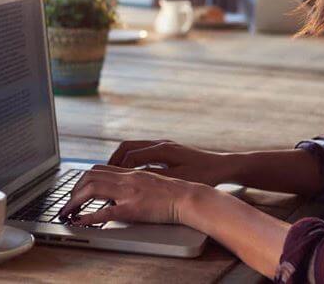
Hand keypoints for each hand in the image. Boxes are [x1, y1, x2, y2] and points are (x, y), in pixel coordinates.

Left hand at [57, 164, 205, 226]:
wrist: (190, 197)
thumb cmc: (177, 191)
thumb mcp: (152, 181)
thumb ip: (136, 182)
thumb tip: (122, 191)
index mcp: (132, 172)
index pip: (100, 168)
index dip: (85, 178)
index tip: (78, 189)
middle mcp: (127, 178)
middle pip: (90, 175)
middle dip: (75, 189)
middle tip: (69, 202)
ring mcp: (128, 192)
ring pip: (91, 188)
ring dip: (75, 200)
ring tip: (68, 211)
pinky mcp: (131, 208)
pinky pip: (103, 212)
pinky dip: (87, 216)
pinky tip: (80, 221)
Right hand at [108, 139, 232, 185]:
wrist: (223, 167)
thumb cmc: (204, 174)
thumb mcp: (179, 179)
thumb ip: (156, 177)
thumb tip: (133, 178)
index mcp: (162, 150)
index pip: (131, 155)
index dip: (117, 168)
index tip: (106, 179)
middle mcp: (161, 144)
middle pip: (127, 147)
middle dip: (113, 160)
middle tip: (101, 174)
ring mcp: (163, 145)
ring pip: (133, 147)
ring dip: (120, 159)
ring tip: (110, 174)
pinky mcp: (166, 150)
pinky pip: (141, 151)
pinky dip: (131, 160)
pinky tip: (128, 173)